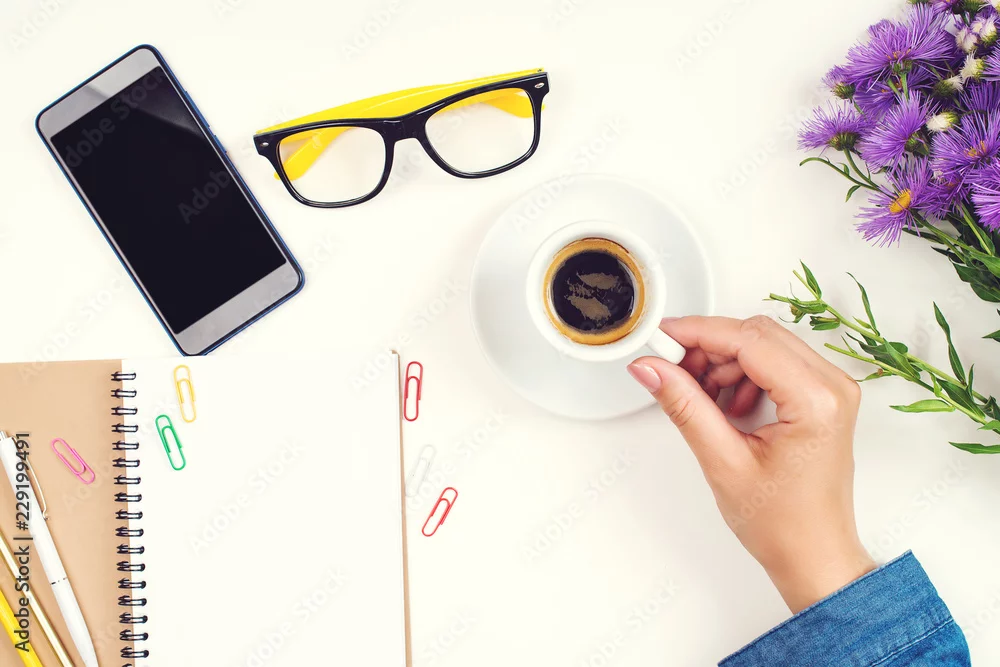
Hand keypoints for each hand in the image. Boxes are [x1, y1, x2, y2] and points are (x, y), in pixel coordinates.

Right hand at [628, 315, 875, 612]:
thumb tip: (652, 368)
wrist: (814, 555)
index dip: (698, 333)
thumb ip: (684, 406)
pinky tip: (724, 403)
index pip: (749, 341)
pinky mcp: (823, 397)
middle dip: (710, 346)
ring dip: (725, 360)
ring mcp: (832, 390)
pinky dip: (744, 372)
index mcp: (816, 401)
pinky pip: (778, 362)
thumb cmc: (783, 524)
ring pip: (766, 344)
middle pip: (758, 334)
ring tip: (699, 396)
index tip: (662, 338)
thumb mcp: (722, 462)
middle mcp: (833, 387)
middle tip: (672, 369)